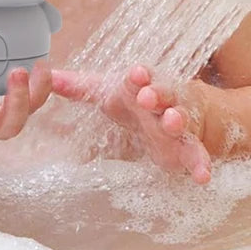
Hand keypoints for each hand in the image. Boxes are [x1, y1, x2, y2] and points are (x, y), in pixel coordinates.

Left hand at [51, 64, 211, 183]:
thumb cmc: (135, 100)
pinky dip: (201, 163)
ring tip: (174, 122)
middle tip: (148, 96)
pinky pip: (196, 154)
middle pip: (162, 94)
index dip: (138, 76)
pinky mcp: (185, 148)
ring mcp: (177, 124)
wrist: (172, 111)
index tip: (135, 73)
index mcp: (141, 86)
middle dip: (157, 93)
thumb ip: (78, 87)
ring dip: (178, 120)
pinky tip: (203, 176)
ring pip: (181, 119)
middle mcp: (161, 101)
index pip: (139, 78)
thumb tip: (47, 75)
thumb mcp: (107, 92)